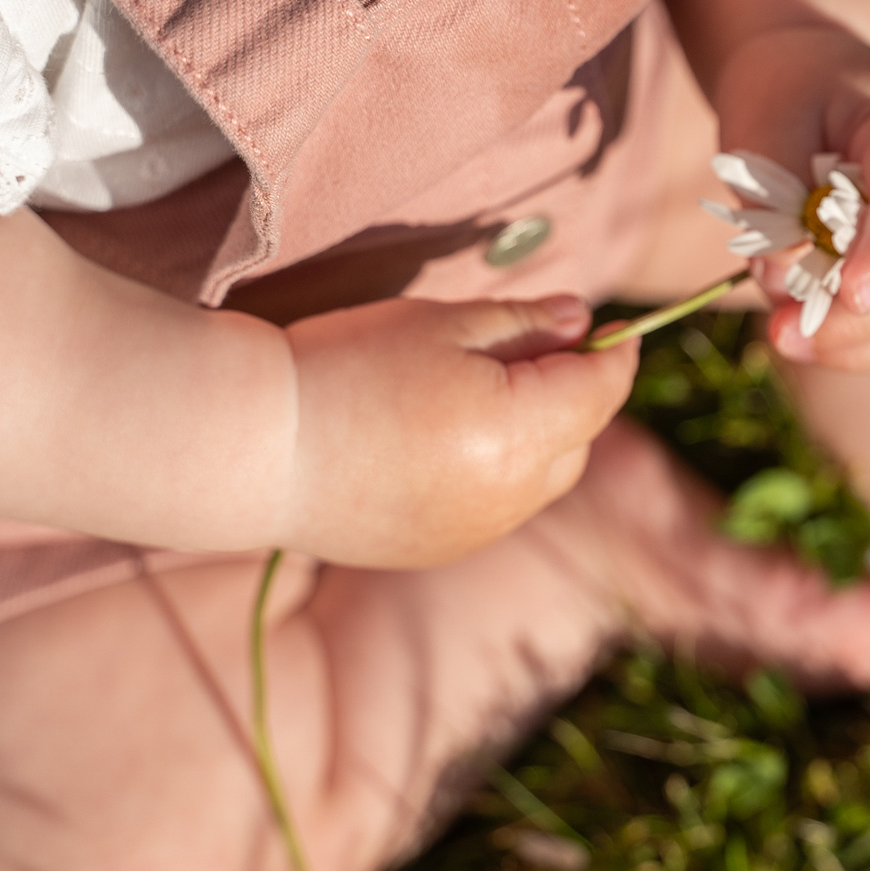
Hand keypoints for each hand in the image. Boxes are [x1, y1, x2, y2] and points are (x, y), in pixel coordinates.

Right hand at [280, 294, 636, 568]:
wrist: (255, 448)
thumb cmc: (344, 367)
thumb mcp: (438, 324)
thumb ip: (523, 324)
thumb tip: (583, 321)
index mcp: (519, 431)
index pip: (602, 390)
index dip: (614, 354)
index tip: (611, 328)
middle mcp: (511, 496)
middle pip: (580, 441)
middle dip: (574, 397)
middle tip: (533, 349)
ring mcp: (477, 531)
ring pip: (542, 481)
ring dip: (538, 439)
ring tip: (479, 395)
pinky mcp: (441, 549)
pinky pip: (498, 509)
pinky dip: (496, 475)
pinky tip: (444, 442)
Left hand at [710, 24, 869, 371]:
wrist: (814, 79)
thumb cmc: (788, 92)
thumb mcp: (763, 122)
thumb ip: (772, 197)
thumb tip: (782, 280)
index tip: (851, 294)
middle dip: (855, 317)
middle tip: (778, 332)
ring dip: (856, 342)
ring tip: (783, 340)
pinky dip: (860, 346)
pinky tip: (807, 345)